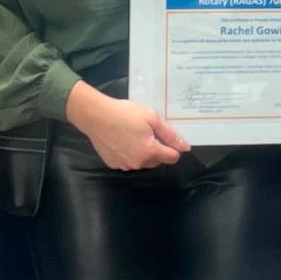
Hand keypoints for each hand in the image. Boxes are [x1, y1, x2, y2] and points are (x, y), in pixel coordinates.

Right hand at [66, 82, 190, 169]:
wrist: (95, 115)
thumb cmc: (124, 114)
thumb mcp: (151, 118)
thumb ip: (170, 135)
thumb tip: (185, 147)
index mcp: (150, 152)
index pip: (172, 157)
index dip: (173, 147)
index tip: (166, 136)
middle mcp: (138, 163)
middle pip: (157, 161)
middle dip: (157, 149)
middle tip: (149, 132)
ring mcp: (124, 165)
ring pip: (142, 162)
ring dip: (143, 152)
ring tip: (134, 134)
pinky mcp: (113, 163)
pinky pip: (128, 161)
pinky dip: (129, 153)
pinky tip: (122, 140)